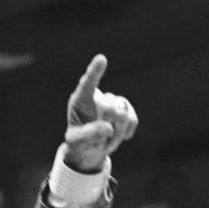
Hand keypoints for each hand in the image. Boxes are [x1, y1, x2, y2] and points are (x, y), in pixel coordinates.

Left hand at [64, 54, 137, 172]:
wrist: (90, 148)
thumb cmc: (78, 142)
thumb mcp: (75, 141)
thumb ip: (88, 134)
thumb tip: (108, 128)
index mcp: (80, 100)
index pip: (88, 84)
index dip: (95, 72)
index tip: (101, 59)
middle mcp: (97, 97)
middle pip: (110, 108)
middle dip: (107, 129)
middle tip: (97, 142)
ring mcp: (113, 101)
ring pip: (123, 115)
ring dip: (116, 134)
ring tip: (105, 142)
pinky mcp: (126, 109)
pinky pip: (132, 120)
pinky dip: (125, 133)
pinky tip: (116, 136)